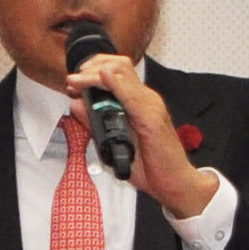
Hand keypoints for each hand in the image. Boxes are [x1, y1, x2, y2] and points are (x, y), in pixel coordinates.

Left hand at [64, 39, 214, 219]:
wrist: (175, 183)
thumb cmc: (152, 166)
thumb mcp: (113, 141)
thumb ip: (94, 122)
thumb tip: (76, 104)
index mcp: (138, 103)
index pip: (116, 70)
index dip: (91, 69)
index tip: (74, 80)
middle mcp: (146, 100)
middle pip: (118, 65)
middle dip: (90, 67)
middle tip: (73, 79)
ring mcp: (150, 107)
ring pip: (122, 74)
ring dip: (95, 75)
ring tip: (78, 81)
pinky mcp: (152, 119)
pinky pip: (132, 96)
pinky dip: (116, 84)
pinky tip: (104, 78)